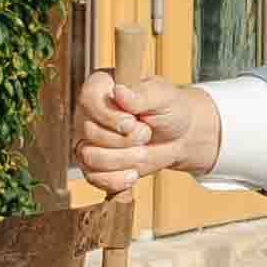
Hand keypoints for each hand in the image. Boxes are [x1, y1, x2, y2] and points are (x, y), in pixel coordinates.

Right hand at [74, 69, 224, 192]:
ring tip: (143, 152)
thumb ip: (142, 94)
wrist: (178, 137)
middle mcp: (89, 113)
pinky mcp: (94, 164)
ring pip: (89, 157)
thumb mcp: (163, 97)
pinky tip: (133, 174)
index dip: (109, 116)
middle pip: (90, 132)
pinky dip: (115, 180)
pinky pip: (92, 177)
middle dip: (124, 140)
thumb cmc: (170, 110)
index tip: (132, 121)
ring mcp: (89, 139)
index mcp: (101, 87)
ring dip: (122, 159)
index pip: (88, 100)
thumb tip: (119, 91)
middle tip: (146, 134)